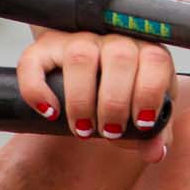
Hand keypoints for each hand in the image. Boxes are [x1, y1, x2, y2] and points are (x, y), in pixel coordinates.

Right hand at [19, 28, 172, 161]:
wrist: (91, 63)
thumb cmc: (124, 88)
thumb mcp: (144, 107)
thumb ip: (155, 131)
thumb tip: (155, 152)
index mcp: (145, 47)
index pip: (156, 59)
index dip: (149, 94)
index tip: (141, 124)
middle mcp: (114, 36)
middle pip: (120, 57)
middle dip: (115, 103)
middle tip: (109, 131)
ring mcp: (78, 37)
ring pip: (80, 56)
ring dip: (81, 100)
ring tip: (83, 129)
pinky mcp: (45, 46)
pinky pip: (34, 61)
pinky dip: (37, 90)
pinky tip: (50, 113)